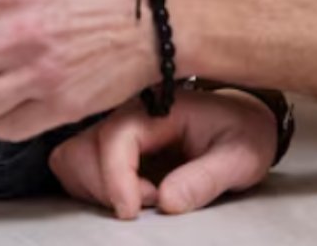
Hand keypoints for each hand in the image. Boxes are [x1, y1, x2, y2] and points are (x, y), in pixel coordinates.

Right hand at [51, 89, 277, 219]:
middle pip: (83, 147)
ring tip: (142, 195)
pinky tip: (132, 192)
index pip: (116, 136)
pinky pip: (77, 165)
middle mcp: (130, 110)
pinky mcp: (111, 144)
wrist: (244, 122)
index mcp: (160, 105)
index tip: (131, 211)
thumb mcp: (240, 157)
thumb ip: (206, 179)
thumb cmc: (243, 133)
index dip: (116, 178)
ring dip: (96, 187)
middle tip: (150, 199)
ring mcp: (117, 126)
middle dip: (107, 186)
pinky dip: (93, 188)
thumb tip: (167, 202)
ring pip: (73, 156)